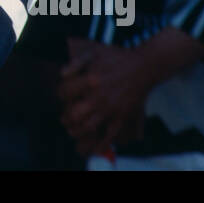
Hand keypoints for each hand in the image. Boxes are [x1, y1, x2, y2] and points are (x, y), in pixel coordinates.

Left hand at [56, 37, 150, 156]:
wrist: (143, 67)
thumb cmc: (116, 59)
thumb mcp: (93, 54)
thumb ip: (75, 63)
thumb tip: (61, 75)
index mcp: (89, 80)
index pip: (65, 92)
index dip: (60, 94)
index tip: (62, 96)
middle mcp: (98, 97)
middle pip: (73, 114)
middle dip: (65, 118)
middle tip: (64, 119)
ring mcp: (110, 109)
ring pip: (87, 127)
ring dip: (77, 132)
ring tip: (73, 131)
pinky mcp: (121, 117)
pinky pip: (109, 136)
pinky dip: (100, 145)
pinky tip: (93, 148)